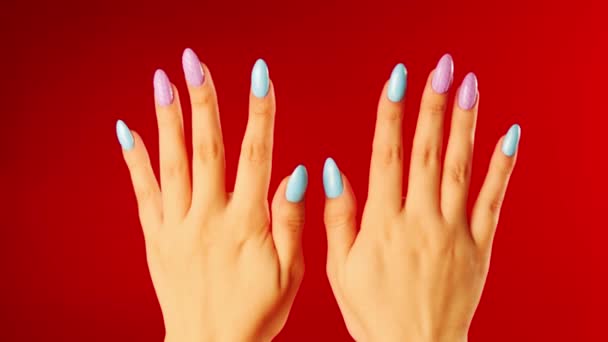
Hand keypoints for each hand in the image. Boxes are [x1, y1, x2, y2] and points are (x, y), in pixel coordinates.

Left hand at [115, 49, 307, 341]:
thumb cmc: (255, 314)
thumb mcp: (290, 273)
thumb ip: (291, 221)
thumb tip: (298, 174)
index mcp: (246, 222)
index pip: (256, 155)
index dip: (259, 112)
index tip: (260, 77)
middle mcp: (209, 217)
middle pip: (206, 149)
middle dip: (202, 101)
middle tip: (194, 64)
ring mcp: (179, 226)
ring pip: (172, 163)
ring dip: (167, 120)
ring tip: (162, 83)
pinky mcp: (158, 237)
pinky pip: (143, 193)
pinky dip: (135, 161)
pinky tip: (128, 131)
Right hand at [322, 55, 520, 341]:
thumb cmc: (374, 312)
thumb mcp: (340, 268)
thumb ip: (338, 216)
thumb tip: (333, 170)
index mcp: (382, 223)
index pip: (387, 157)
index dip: (391, 115)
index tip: (396, 82)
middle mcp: (419, 220)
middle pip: (428, 153)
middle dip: (433, 107)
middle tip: (440, 70)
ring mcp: (453, 231)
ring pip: (460, 169)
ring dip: (465, 125)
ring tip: (469, 88)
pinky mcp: (479, 245)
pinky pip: (493, 201)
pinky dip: (502, 167)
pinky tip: (508, 137)